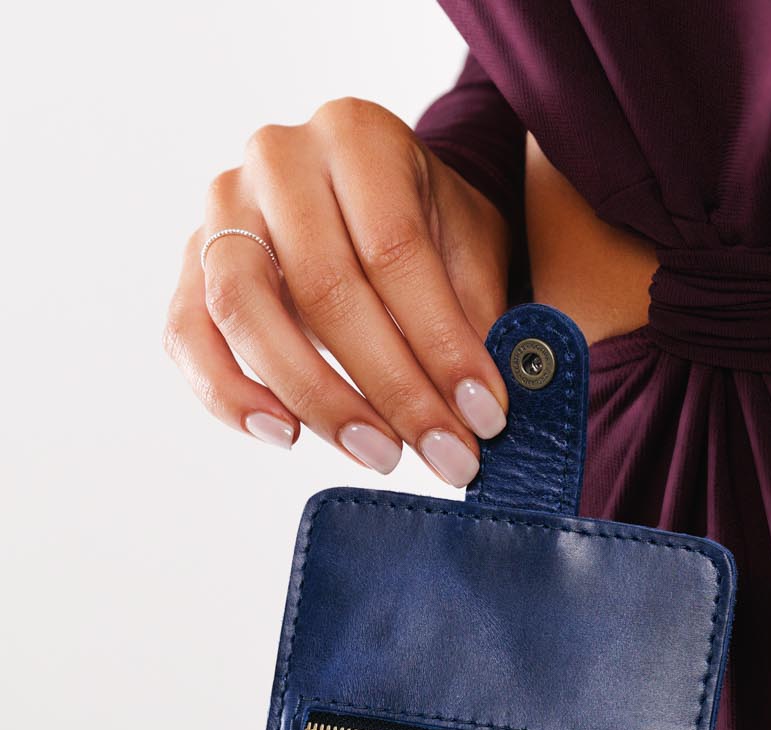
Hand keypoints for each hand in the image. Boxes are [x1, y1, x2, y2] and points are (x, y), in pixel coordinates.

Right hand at [162, 97, 511, 485]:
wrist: (374, 203)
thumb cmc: (430, 228)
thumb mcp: (471, 254)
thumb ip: (476, 322)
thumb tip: (481, 412)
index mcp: (357, 137)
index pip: (396, 251)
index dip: (443, 345)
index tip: (485, 416)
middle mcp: (278, 159)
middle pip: (324, 287)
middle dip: (394, 389)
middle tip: (445, 455)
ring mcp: (221, 208)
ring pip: (245, 311)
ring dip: (318, 399)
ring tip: (381, 455)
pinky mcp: (190, 264)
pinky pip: (187, 334)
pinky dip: (229, 394)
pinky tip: (286, 435)